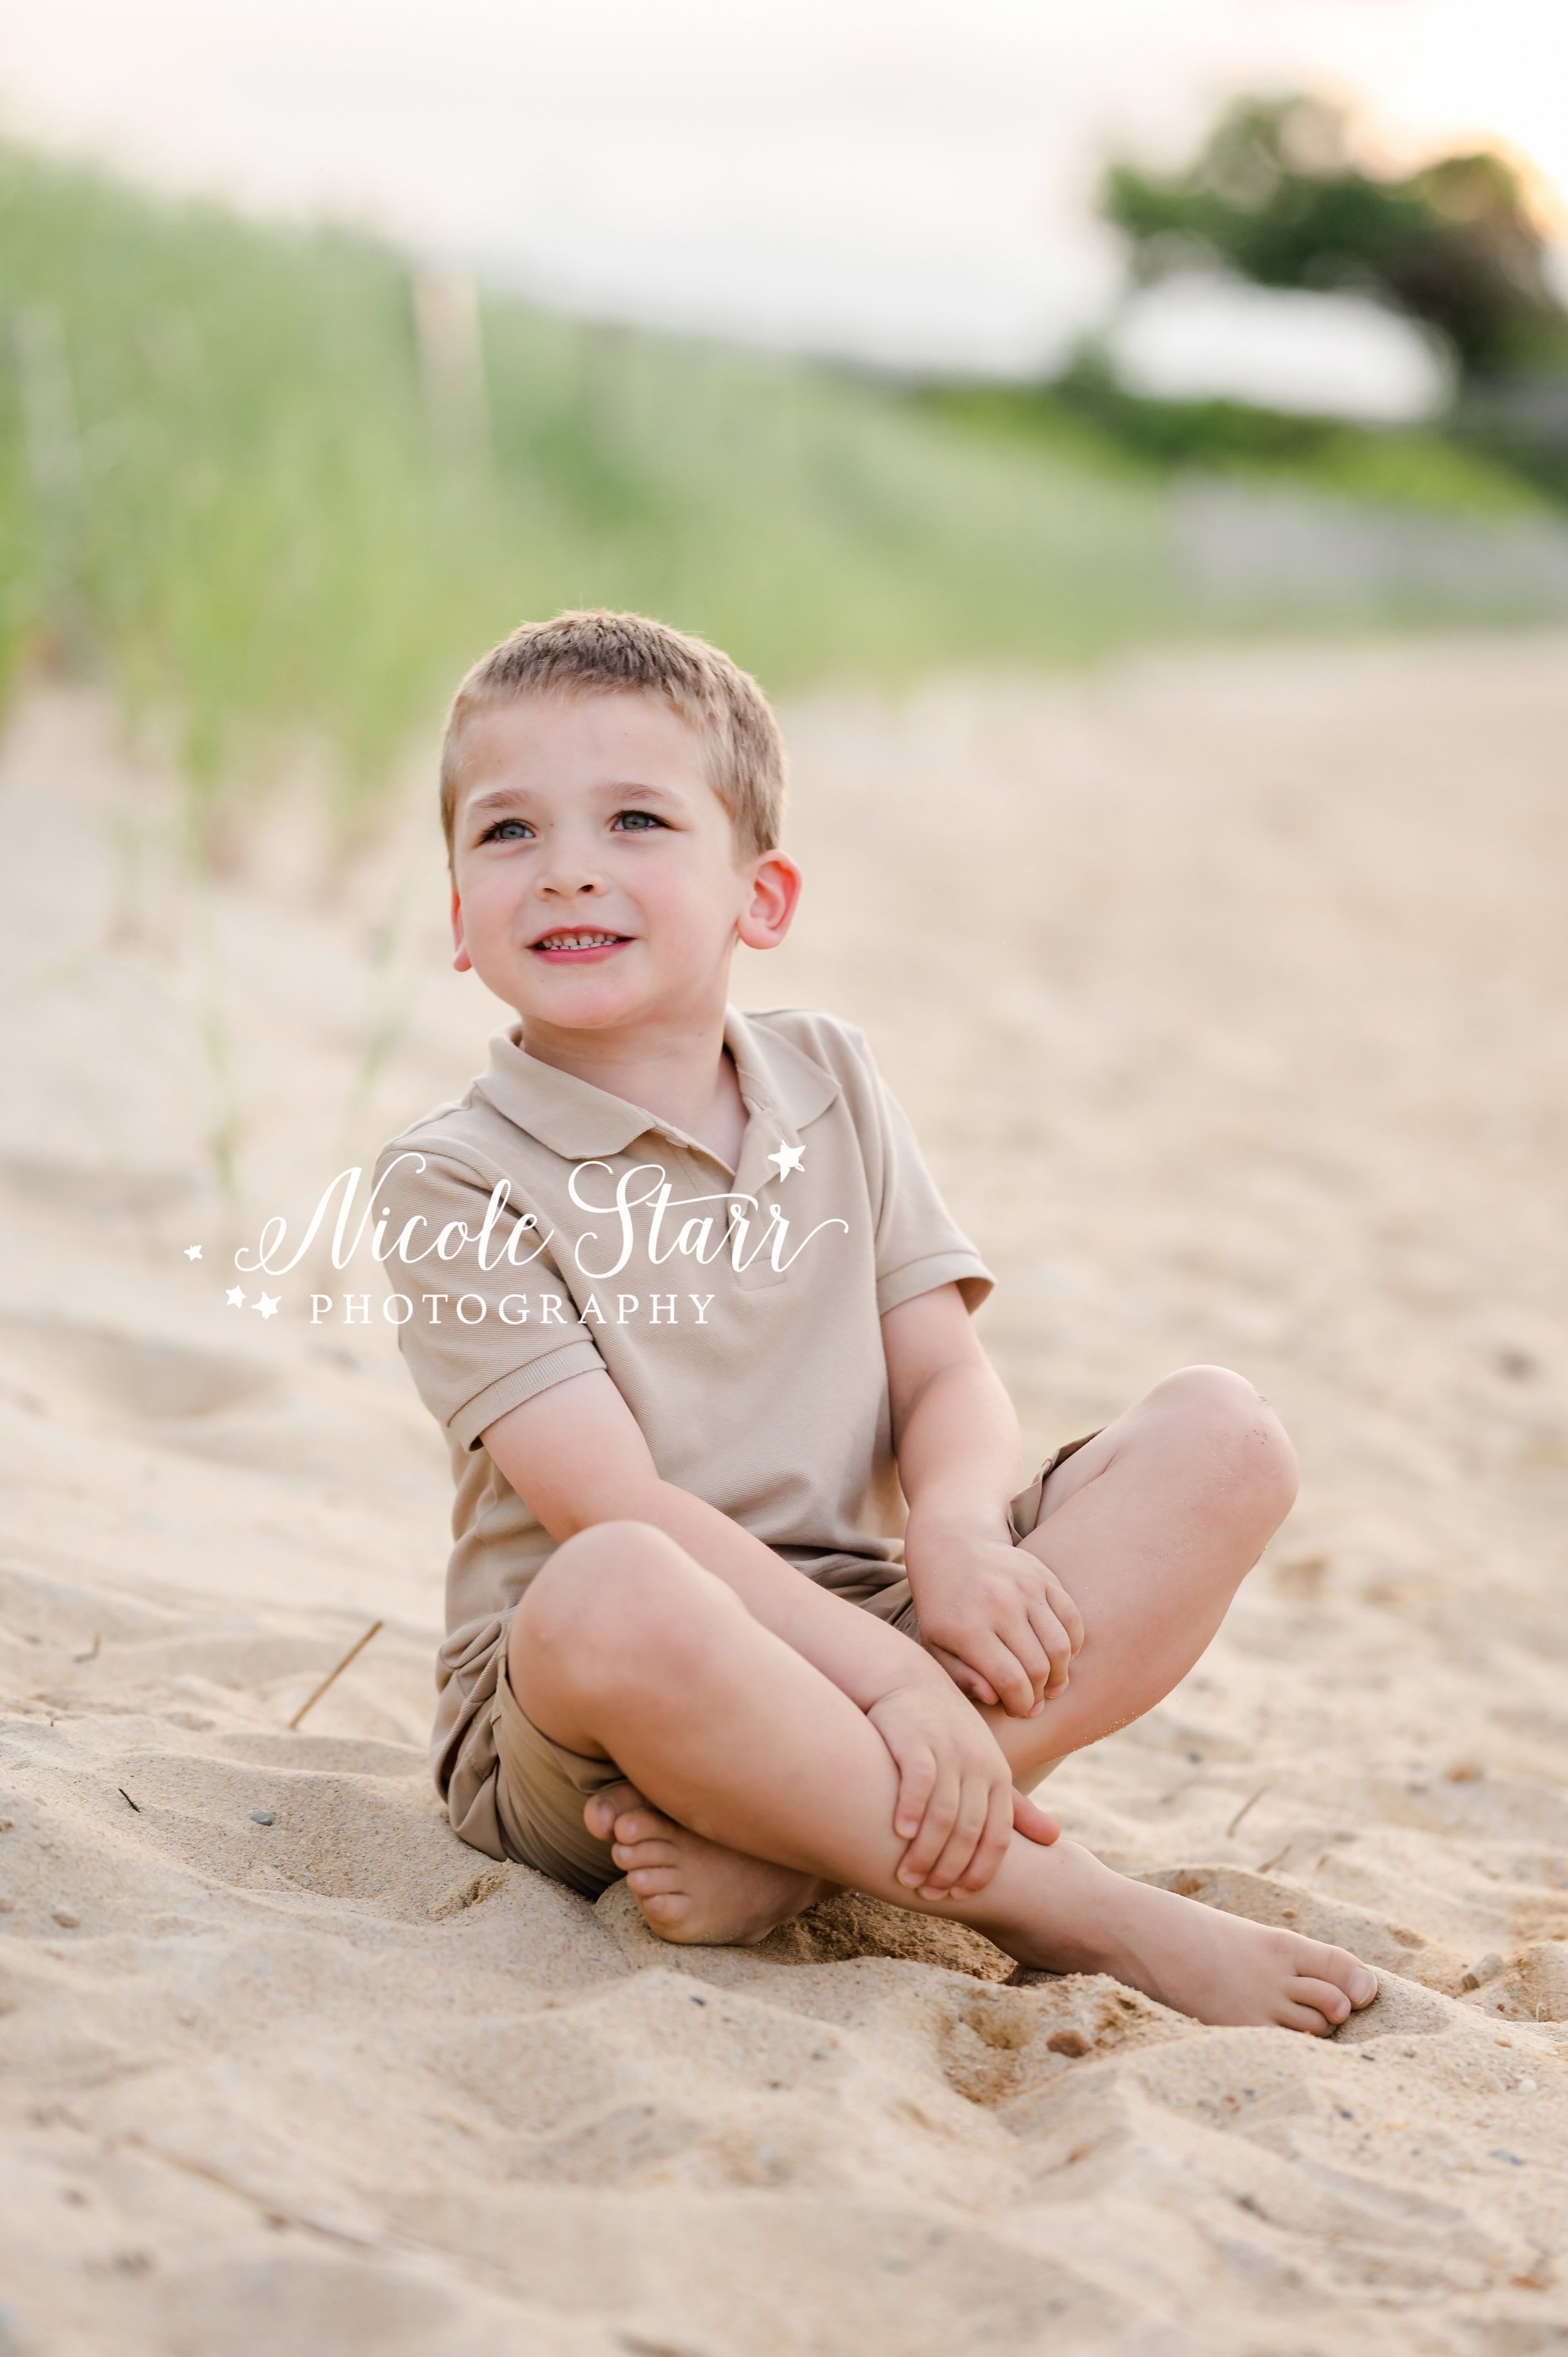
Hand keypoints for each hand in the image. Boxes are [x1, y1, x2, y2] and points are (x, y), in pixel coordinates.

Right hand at [866, 1680, 1059, 1897]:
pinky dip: (910, 1810)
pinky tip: (899, 1832)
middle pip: (970, 1831)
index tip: (960, 1896)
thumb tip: (1057, 1839)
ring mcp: (948, 1751)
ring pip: (944, 1813)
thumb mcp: (986, 1767)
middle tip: (928, 1895)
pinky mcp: (916, 1740)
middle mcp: (978, 1764)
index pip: (998, 1836)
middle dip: (949, 1869)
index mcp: (997, 1776)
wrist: (908, 1682)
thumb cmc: (948, 1733)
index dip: (981, 1871)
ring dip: (926, 1852)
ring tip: (907, 1877)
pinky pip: (918, 1782)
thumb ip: (1016, 1808)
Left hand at [904, 1523, 1084, 1717]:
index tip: (1020, 1711)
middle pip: (1038, 1669)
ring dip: (1060, 1675)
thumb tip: (995, 1699)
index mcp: (968, 1629)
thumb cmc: (943, 1605)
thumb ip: (961, 1676)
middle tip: (1035, 1703)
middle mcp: (1000, 1606)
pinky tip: (1059, 1657)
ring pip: (1060, 1648)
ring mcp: (1025, 1589)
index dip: (1021, 1705)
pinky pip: (1072, 1620)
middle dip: (1040, 1696)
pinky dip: (1072, 1646)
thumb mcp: (935, 1643)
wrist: (954, 1545)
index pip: (1010, 1681)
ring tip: (1051, 1685)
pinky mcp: (1044, 1577)